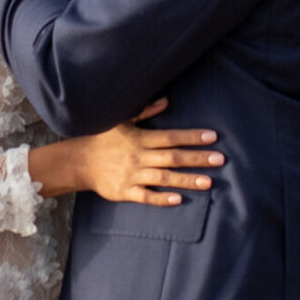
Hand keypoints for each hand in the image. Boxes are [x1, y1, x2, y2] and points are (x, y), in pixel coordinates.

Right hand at [28, 99, 223, 206]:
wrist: (80, 162)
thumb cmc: (104, 139)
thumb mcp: (122, 121)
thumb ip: (145, 112)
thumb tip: (166, 100)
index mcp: (140, 139)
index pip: (171, 137)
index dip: (192, 136)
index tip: (212, 136)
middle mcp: (139, 157)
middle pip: (173, 157)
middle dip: (197, 158)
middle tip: (220, 160)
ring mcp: (132, 175)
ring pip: (164, 177)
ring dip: (186, 179)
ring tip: (208, 182)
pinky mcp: (125, 192)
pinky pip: (145, 196)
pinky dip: (161, 198)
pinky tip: (178, 199)